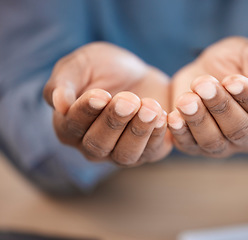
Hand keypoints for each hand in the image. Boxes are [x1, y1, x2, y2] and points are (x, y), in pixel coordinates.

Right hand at [43, 42, 171, 165]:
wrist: (138, 73)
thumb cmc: (104, 68)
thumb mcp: (81, 64)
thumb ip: (64, 81)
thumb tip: (58, 104)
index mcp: (68, 126)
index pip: (72, 126)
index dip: (86, 112)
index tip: (101, 95)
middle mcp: (91, 146)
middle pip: (98, 144)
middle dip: (114, 121)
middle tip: (128, 99)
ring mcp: (119, 153)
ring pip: (124, 154)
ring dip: (138, 131)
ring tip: (149, 108)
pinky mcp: (146, 152)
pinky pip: (150, 152)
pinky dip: (156, 135)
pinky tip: (162, 116)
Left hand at [168, 37, 247, 156]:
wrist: (206, 70)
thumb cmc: (236, 62)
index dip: (247, 97)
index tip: (231, 80)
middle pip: (238, 129)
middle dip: (220, 106)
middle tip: (203, 84)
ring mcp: (224, 145)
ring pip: (213, 141)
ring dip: (198, 119)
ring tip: (186, 99)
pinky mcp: (197, 146)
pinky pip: (190, 145)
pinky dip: (181, 133)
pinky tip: (173, 117)